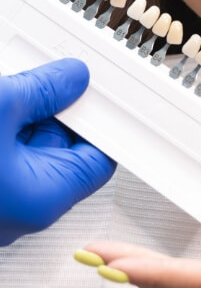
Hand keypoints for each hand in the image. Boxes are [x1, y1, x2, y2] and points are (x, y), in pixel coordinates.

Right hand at [0, 58, 115, 245]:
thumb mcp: (0, 109)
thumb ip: (42, 91)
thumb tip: (69, 79)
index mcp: (42, 198)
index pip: (100, 156)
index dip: (104, 119)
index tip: (101, 92)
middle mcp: (20, 208)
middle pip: (60, 148)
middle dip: (54, 111)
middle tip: (46, 81)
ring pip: (27, 148)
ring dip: (23, 118)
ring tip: (10, 95)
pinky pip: (5, 152)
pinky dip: (5, 128)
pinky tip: (1, 104)